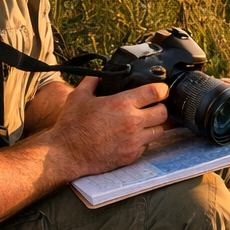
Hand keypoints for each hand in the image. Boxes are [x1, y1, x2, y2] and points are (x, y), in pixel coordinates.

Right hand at [43, 75, 168, 179]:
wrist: (66, 154)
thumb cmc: (71, 126)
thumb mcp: (78, 96)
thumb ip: (92, 81)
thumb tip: (100, 73)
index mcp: (121, 104)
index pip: (155, 92)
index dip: (161, 89)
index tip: (160, 90)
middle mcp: (132, 122)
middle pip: (163, 112)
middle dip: (159, 107)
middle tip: (151, 107)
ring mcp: (134, 141)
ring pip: (159, 130)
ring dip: (154, 125)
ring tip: (143, 123)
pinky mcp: (131, 156)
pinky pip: (147, 146)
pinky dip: (143, 141)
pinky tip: (132, 137)